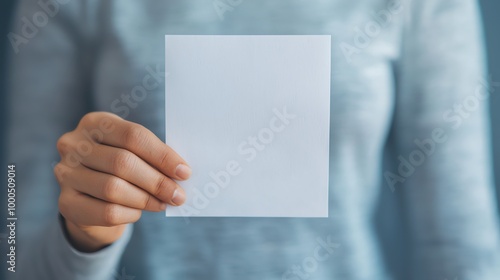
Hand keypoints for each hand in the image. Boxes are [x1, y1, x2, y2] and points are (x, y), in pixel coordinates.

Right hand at [54, 112, 190, 251]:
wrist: (89, 197)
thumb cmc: (119, 168)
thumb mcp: (132, 152)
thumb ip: (152, 157)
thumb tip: (181, 173)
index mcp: (95, 123)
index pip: (133, 135)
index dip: (162, 155)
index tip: (184, 172)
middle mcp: (74, 144)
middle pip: (122, 162)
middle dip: (157, 181)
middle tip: (178, 195)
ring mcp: (65, 173)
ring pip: (112, 188)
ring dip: (145, 199)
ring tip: (163, 203)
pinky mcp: (65, 203)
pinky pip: (105, 212)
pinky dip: (129, 214)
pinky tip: (138, 212)